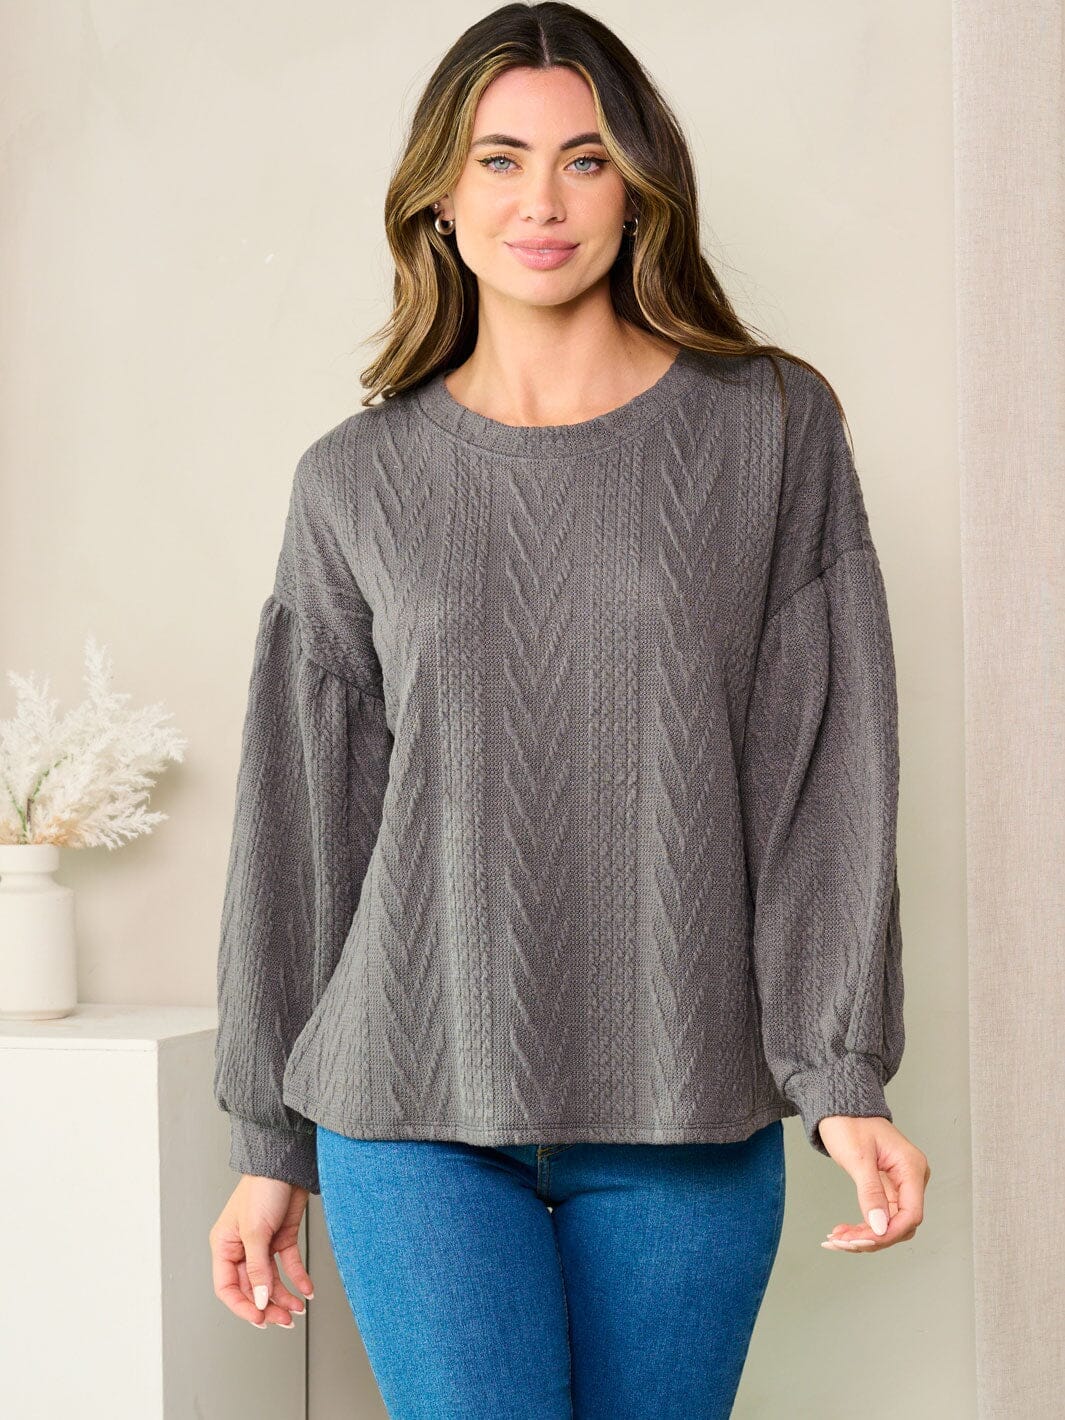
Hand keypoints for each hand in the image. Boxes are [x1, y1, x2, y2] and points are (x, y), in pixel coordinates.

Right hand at [209, 1175, 315, 1326]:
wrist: (288, 1164)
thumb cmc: (262, 1188)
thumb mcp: (255, 1231)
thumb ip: (257, 1268)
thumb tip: (259, 1299)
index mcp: (224, 1245)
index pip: (227, 1287)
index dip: (242, 1306)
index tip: (259, 1317)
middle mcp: (242, 1247)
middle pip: (252, 1287)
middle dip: (267, 1305)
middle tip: (284, 1319)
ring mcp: (263, 1244)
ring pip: (271, 1280)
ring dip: (284, 1296)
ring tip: (298, 1309)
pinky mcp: (282, 1237)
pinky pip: (289, 1265)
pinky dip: (298, 1279)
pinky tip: (307, 1290)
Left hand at [816, 1115, 929, 1253]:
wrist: (840, 1106)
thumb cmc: (849, 1122)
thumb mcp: (858, 1157)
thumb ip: (871, 1193)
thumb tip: (881, 1228)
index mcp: (911, 1168)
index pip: (911, 1214)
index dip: (888, 1233)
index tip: (861, 1241)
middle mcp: (912, 1178)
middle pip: (900, 1224)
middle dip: (872, 1237)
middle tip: (840, 1241)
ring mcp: (901, 1184)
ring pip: (889, 1224)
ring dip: (864, 1236)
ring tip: (835, 1238)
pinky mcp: (888, 1187)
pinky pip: (880, 1215)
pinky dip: (862, 1226)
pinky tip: (842, 1232)